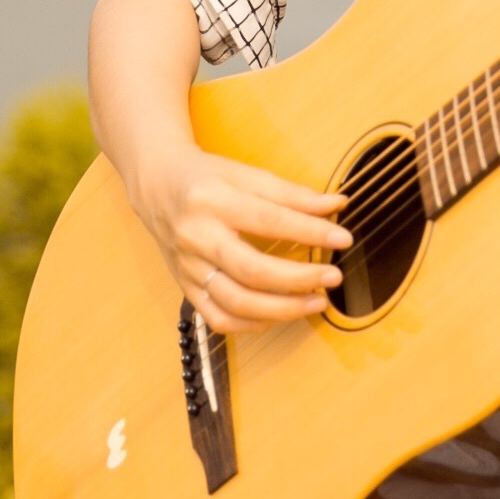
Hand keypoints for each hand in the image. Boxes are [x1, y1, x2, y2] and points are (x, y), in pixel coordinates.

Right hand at [133, 143, 351, 333]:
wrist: (156, 185)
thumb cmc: (206, 177)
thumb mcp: (245, 174)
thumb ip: (291, 193)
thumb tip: (336, 205)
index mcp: (212, 199)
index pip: (269, 220)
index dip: (310, 230)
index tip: (343, 237)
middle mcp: (196, 236)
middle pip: (252, 270)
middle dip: (299, 279)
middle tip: (333, 276)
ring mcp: (188, 267)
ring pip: (236, 303)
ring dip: (282, 310)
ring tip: (316, 302)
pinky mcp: (185, 287)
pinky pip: (218, 319)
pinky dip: (252, 325)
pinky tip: (279, 315)